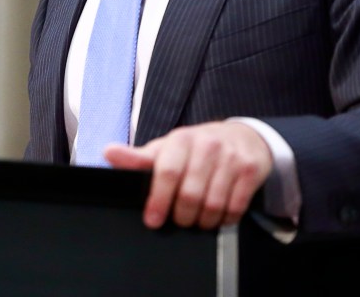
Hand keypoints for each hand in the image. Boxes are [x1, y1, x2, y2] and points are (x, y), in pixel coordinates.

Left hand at [104, 121, 273, 229]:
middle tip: (180, 221)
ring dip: (203, 221)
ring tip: (199, 220)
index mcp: (181, 139)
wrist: (242, 137)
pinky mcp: (250, 170)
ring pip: (213, 205)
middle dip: (182, 217)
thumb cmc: (196, 148)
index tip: (153, 220)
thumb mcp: (166, 150)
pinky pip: (235, 207)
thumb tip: (108, 152)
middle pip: (190, 195)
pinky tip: (219, 215)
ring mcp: (231, 157)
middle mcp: (207, 145)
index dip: (158, 200)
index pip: (167, 172)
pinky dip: (225, 219)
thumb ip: (138, 158)